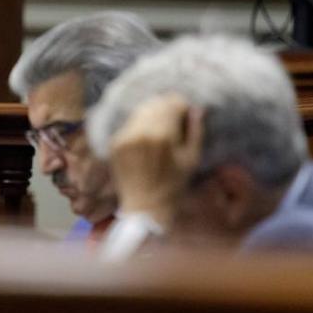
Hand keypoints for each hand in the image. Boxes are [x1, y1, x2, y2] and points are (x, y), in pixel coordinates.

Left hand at [108, 93, 204, 229]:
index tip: (186, 112)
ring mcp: (125, 138)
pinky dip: (139, 127)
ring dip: (152, 115)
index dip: (181, 105)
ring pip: (140, 112)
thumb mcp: (192, 159)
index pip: (172, 103)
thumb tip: (197, 108)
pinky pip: (129, 125)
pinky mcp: (115, 144)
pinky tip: (146, 140)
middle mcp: (141, 133)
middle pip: (155, 104)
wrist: (145, 208)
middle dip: (166, 108)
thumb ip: (196, 130)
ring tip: (160, 129)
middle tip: (174, 118)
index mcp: (163, 136)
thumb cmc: (173, 186)